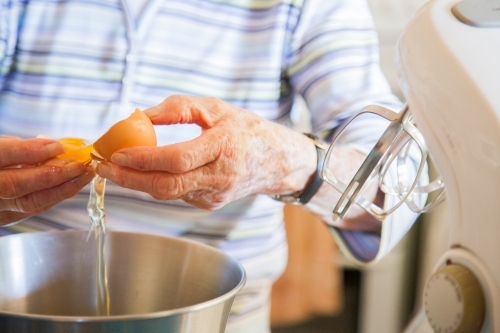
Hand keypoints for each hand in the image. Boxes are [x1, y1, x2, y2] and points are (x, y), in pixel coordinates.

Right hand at [0, 136, 94, 225]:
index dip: (29, 151)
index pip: (0, 155)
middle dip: (53, 174)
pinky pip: (31, 211)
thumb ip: (19, 147)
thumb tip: (53, 147)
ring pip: (28, 203)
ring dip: (61, 189)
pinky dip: (53, 197)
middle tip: (80, 164)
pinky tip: (71, 186)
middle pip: (16, 185)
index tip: (58, 146)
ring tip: (84, 174)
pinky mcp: (3, 219)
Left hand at [96, 95, 316, 209]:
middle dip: (130, 180)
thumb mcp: (215, 108)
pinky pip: (177, 195)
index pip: (177, 159)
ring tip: (115, 170)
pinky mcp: (210, 204)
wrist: (274, 160)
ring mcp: (215, 195)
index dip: (144, 159)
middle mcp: (220, 176)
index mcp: (224, 147)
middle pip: (167, 186)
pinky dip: (157, 184)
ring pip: (168, 193)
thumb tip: (139, 116)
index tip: (117, 154)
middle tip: (103, 170)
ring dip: (138, 183)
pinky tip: (145, 173)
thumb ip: (178, 108)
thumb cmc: (244, 129)